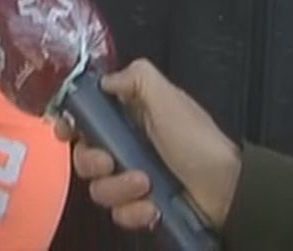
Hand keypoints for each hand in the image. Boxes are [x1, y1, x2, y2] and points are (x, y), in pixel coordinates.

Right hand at [54, 59, 241, 230]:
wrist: (227, 189)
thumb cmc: (196, 140)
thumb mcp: (169, 99)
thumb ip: (137, 79)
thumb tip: (104, 80)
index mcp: (129, 117)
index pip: (85, 117)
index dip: (70, 123)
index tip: (65, 131)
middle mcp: (124, 147)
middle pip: (83, 156)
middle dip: (92, 161)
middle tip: (110, 162)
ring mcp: (130, 180)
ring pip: (98, 188)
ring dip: (119, 188)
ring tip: (146, 184)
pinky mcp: (139, 207)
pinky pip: (119, 213)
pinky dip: (134, 212)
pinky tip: (151, 207)